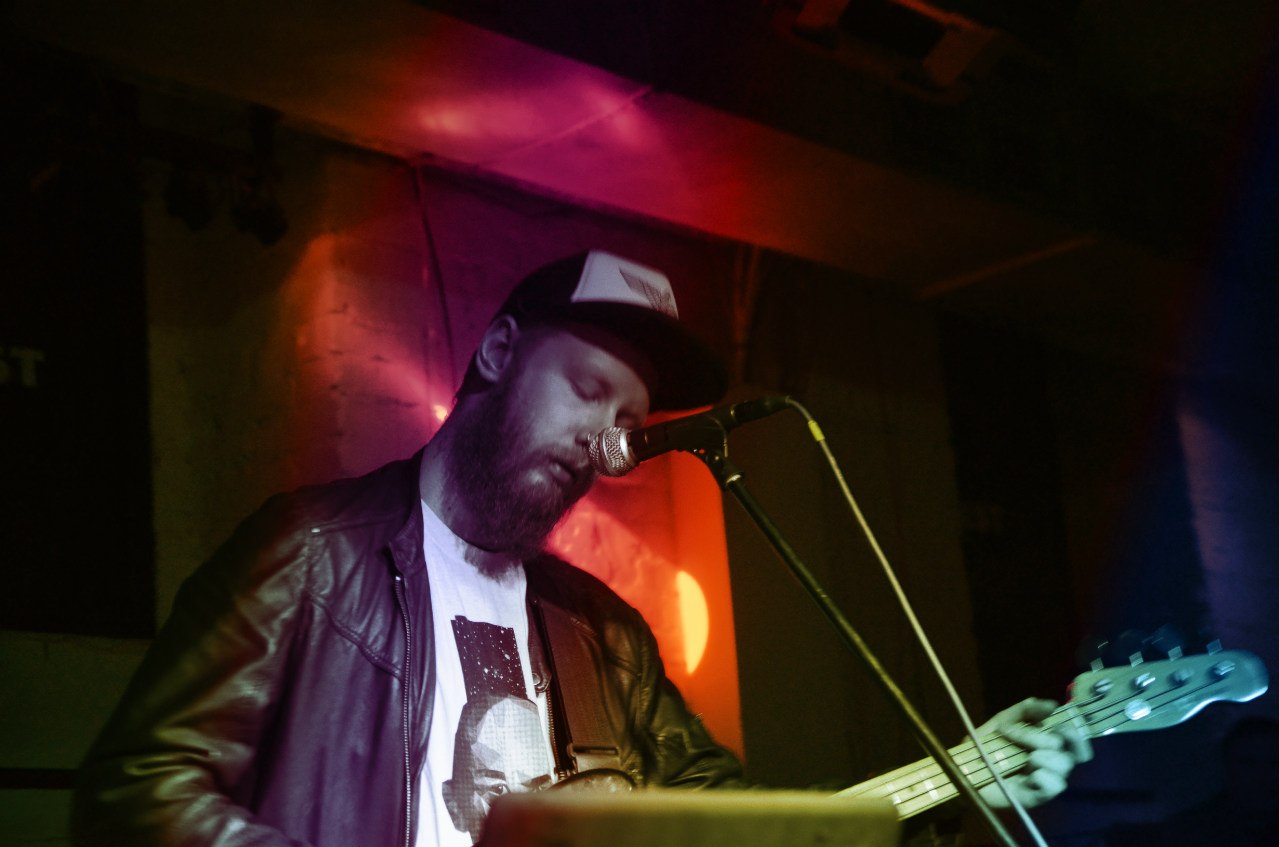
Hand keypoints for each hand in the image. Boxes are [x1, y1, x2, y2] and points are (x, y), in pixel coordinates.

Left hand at [972, 697, 1091, 809]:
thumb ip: (1026, 710)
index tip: (1057, 724)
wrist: (964, 768)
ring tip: (1027, 758)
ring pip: (1063, 767)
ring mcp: (1044, 780)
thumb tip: (1052, 704)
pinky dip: (1045, 777)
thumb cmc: (985, 745)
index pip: (1076, 741)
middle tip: (1025, 738)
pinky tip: (1030, 774)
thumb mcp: (1003, 721)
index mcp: (1046, 744)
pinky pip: (1054, 787)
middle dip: (1046, 740)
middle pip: (1071, 752)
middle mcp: (1050, 763)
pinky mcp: (1035, 796)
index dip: (1074, 733)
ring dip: (1045, 757)